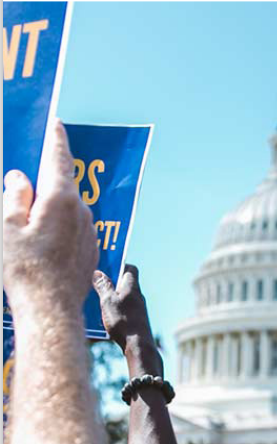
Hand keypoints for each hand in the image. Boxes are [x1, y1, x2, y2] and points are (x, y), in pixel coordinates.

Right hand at [3, 120, 97, 312]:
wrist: (51, 308)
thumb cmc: (24, 268)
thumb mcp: (7, 227)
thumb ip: (14, 196)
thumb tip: (20, 177)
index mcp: (60, 198)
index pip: (59, 159)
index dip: (55, 139)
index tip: (56, 123)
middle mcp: (81, 211)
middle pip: (63, 185)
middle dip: (46, 180)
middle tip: (28, 180)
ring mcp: (89, 231)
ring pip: (68, 209)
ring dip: (51, 208)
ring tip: (28, 221)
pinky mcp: (91, 249)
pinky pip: (73, 228)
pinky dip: (59, 227)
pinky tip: (43, 242)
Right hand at [93, 265, 161, 376]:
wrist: (138, 345)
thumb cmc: (123, 321)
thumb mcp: (108, 301)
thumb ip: (103, 286)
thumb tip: (99, 272)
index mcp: (132, 286)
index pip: (130, 268)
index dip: (118, 264)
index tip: (105, 265)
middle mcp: (137, 295)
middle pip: (123, 283)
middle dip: (109, 282)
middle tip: (93, 283)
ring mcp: (137, 308)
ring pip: (120, 297)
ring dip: (108, 298)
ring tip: (92, 301)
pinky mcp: (134, 319)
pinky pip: (121, 309)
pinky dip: (111, 310)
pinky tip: (100, 317)